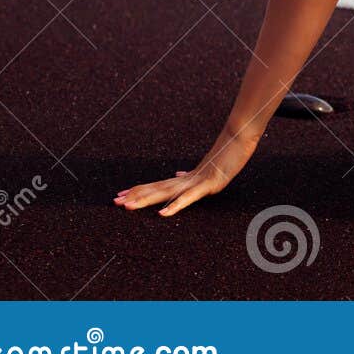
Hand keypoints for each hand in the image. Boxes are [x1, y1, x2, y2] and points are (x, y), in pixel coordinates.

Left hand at [115, 134, 255, 216]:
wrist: (239, 140)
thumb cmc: (227, 155)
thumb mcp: (208, 168)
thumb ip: (191, 175)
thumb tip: (178, 175)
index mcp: (185, 178)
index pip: (157, 185)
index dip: (138, 190)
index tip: (121, 195)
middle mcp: (186, 179)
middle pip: (156, 189)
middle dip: (134, 196)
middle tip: (114, 202)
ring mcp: (196, 182)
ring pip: (166, 193)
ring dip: (145, 200)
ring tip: (128, 207)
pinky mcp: (208, 185)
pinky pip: (188, 198)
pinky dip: (174, 206)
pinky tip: (162, 214)